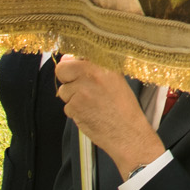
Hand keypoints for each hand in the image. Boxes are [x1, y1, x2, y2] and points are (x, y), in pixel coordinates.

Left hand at [53, 56, 164, 179]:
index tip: (78, 71)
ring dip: (72, 97)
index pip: (73, 56)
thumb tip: (67, 60)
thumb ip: (93, 68)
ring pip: (63, 91)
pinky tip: (90, 113)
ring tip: (91, 104)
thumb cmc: (124, 107)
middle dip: (67, 79)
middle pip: (61, 70)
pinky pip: (66, 106)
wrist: (127, 132)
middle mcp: (90, 75)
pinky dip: (75, 111)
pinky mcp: (74, 107)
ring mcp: (81, 91)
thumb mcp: (115, 79)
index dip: (73, 65)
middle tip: (81, 89)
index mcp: (102, 65)